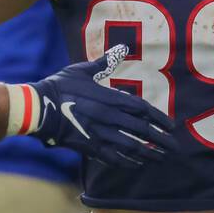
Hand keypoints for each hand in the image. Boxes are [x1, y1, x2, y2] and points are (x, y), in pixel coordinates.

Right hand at [29, 45, 178, 167]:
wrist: (39, 107)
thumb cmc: (60, 86)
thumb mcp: (83, 70)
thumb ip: (105, 62)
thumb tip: (121, 48)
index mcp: (110, 98)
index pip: (142, 109)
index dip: (159, 118)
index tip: (171, 126)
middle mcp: (110, 117)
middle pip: (142, 131)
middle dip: (161, 139)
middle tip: (174, 147)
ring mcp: (100, 134)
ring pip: (132, 147)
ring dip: (149, 154)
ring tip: (161, 158)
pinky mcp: (89, 147)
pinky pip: (113, 157)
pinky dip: (127, 162)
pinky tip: (136, 164)